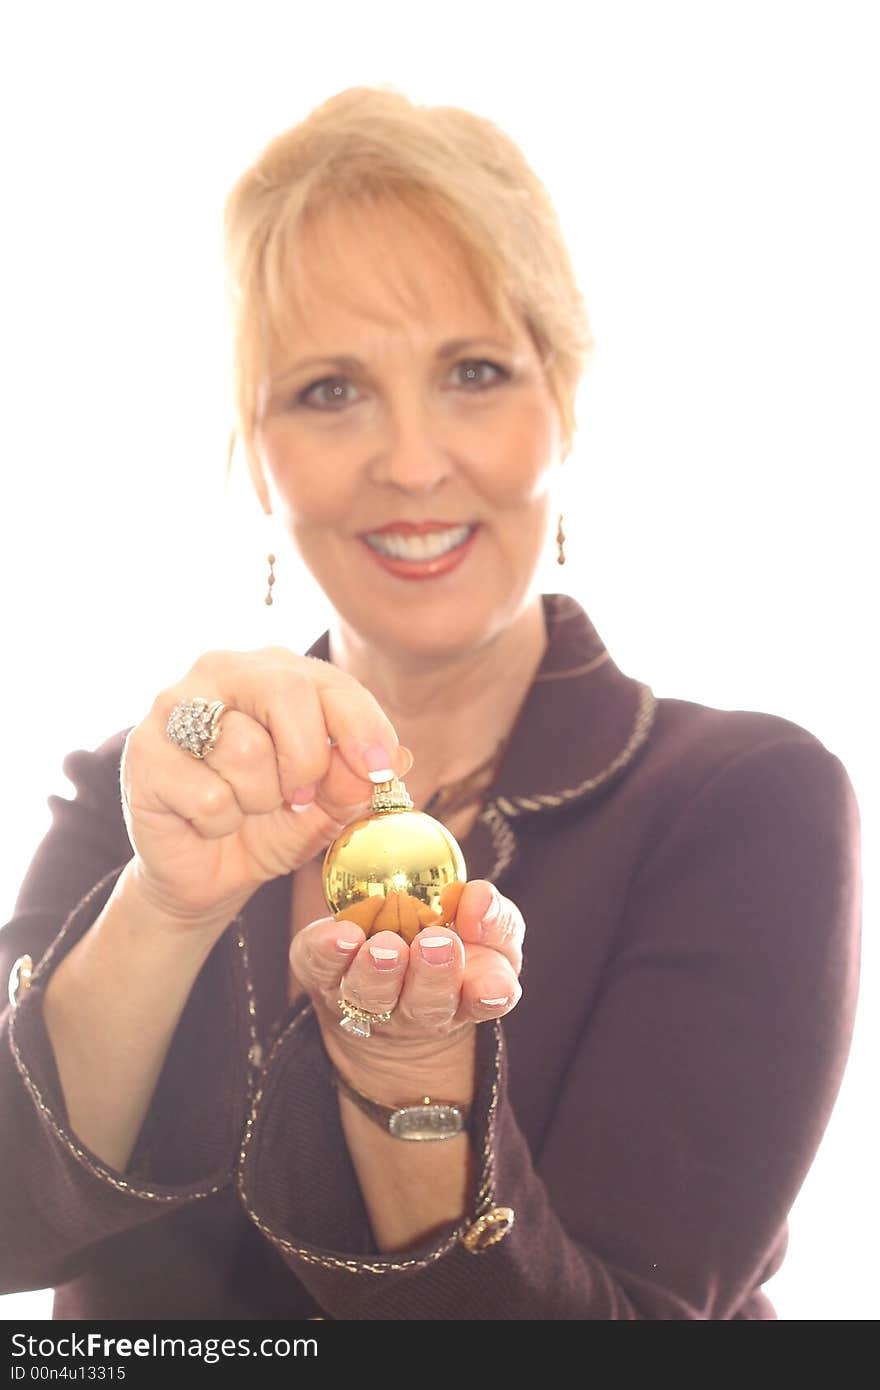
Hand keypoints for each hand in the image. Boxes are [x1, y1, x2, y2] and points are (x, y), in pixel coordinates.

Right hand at [120, 647, 411, 924]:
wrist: (205, 874)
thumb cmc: (268, 823)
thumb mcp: (327, 806)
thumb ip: (356, 781)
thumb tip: (398, 760)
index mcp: (274, 671)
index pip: (330, 681)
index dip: (363, 726)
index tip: (380, 770)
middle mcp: (221, 672)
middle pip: (287, 692)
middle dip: (308, 760)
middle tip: (300, 798)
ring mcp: (174, 708)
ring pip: (246, 748)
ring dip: (259, 799)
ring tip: (244, 807)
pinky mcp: (144, 753)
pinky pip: (209, 794)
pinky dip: (220, 823)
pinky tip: (207, 820)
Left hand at [290, 879, 524, 1099]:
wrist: (386, 991)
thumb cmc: (449, 947)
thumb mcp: (487, 934)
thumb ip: (495, 917)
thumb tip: (480, 895)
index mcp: (469, 995)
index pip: (489, 998)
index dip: (491, 992)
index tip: (489, 982)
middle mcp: (419, 1010)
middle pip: (427, 1005)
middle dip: (432, 977)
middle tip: (435, 945)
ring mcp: (369, 1002)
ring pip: (373, 997)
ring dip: (379, 972)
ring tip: (385, 946)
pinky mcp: (324, 979)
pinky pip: (321, 969)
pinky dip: (328, 953)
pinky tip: (337, 934)